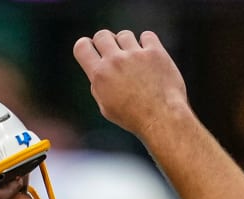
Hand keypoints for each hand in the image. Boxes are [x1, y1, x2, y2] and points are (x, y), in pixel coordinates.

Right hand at [72, 30, 190, 138]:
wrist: (162, 119)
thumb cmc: (133, 117)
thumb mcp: (106, 108)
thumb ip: (99, 86)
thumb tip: (99, 70)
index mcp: (99, 75)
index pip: (81, 46)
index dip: (86, 45)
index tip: (94, 50)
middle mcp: (115, 61)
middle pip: (102, 35)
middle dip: (106, 42)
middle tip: (115, 55)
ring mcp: (135, 55)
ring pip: (124, 35)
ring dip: (127, 45)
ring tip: (135, 62)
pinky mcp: (155, 52)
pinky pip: (146, 36)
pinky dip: (147, 43)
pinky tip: (149, 56)